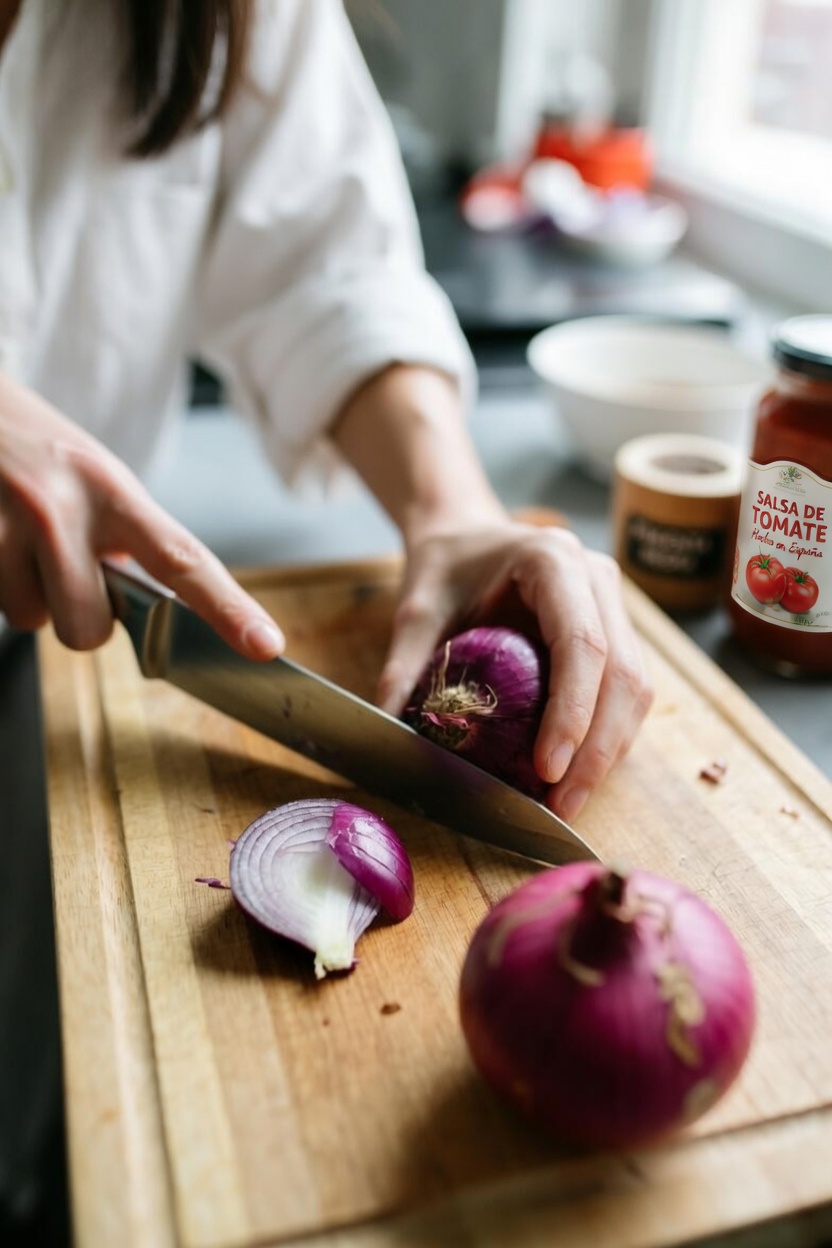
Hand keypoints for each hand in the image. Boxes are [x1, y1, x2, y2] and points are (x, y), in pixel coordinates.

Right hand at [0, 372, 283, 657]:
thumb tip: (153, 609)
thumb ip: (130, 539)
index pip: (181, 559)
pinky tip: (1, 542)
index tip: (264, 645)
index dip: (227, 608)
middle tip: (68, 569)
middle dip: (81, 616)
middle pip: (89, 628)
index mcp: (112, 491)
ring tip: (24, 542)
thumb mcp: (98, 478)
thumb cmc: (40, 449)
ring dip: (32, 597)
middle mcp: (62, 507)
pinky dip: (1, 585)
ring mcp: (7, 525)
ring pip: (34, 621)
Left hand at [375, 518, 653, 822]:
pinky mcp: (615, 634)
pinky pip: (625, 695)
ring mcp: (613, 607)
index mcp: (553, 560)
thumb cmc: (444, 569)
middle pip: (622, 674)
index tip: (548, 769)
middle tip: (560, 805)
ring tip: (567, 802)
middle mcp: (596, 580)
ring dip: (607, 753)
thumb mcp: (415, 611)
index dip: (573, 712)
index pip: (582, 643)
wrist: (465, 539)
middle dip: (596, 749)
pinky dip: (605, 740)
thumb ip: (404, 667)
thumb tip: (391, 733)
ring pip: (636, 690)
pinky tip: (574, 776)